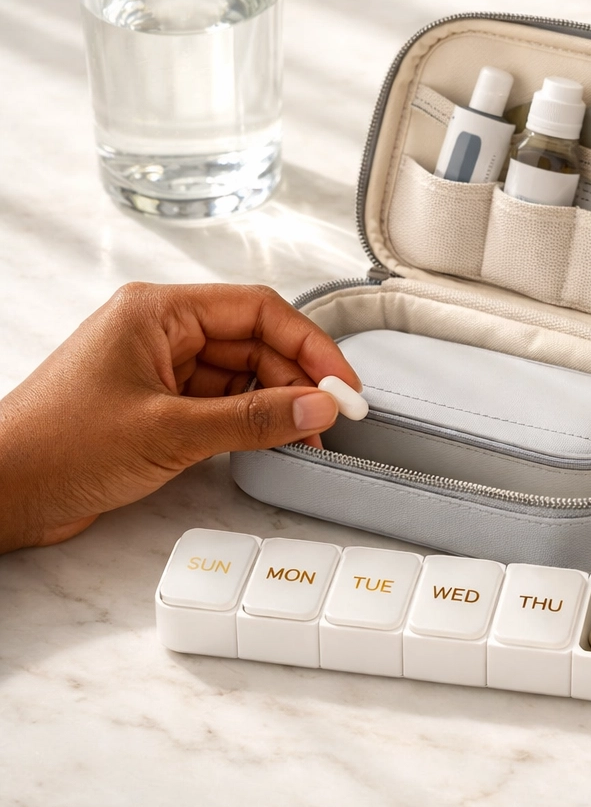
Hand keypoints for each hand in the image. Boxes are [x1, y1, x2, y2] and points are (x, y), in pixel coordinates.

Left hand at [0, 282, 359, 553]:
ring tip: (305, 436)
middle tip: (330, 417)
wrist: (1, 495)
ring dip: (277, 404)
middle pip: (255, 342)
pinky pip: (223, 402)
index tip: (341, 383)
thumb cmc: (55, 448)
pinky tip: (272, 441)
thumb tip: (315, 408)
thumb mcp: (170, 432)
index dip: (309, 345)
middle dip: (297, 379)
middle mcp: (162, 332)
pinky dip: (251, 421)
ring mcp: (161, 369)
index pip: (257, 310)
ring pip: (243, 374)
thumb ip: (252, 419)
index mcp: (158, 312)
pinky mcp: (160, 405)